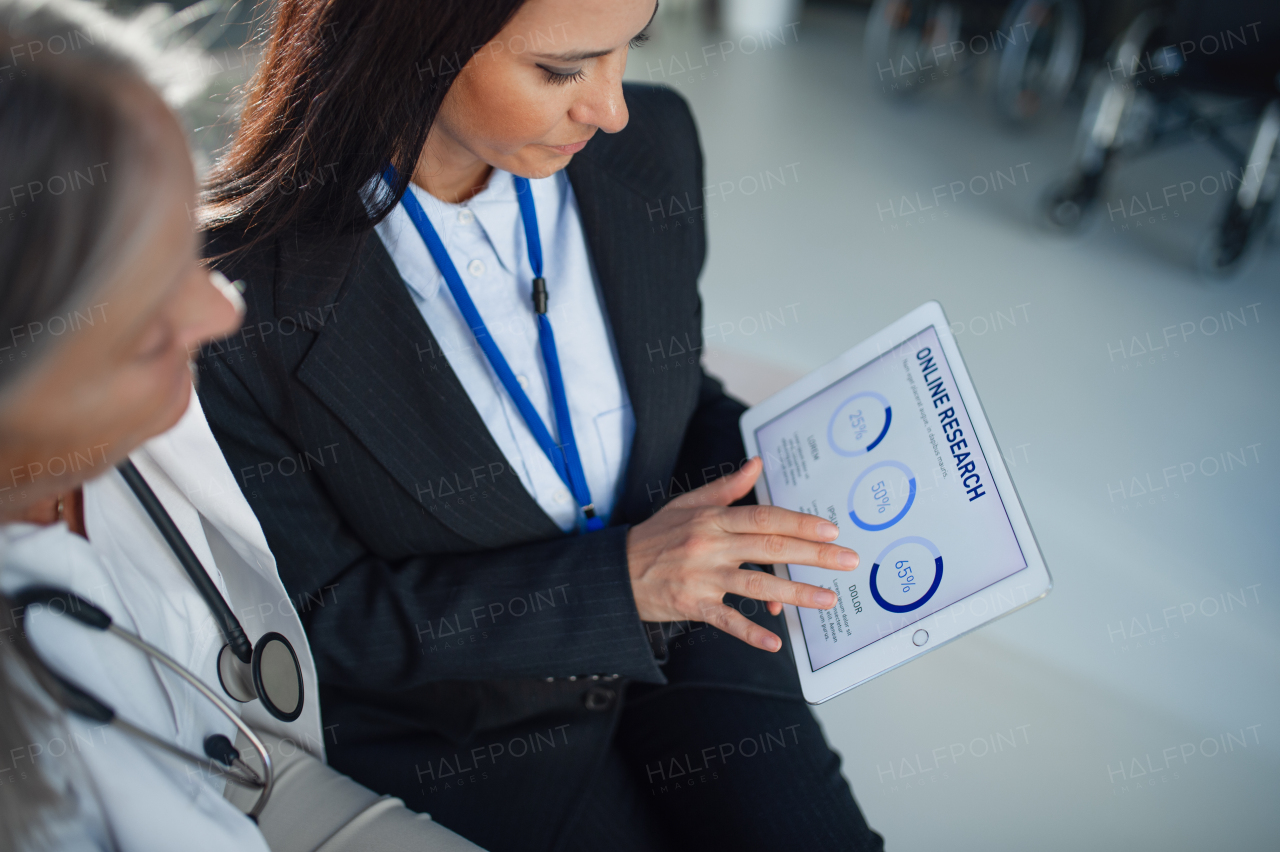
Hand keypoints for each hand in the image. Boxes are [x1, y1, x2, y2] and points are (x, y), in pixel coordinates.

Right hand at [625, 457, 858, 651]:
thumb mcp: (687, 504)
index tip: (830, 530)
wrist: (615, 572)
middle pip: (770, 547)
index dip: (800, 523)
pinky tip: (775, 642)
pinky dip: (750, 632)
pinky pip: (726, 620)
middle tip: (847, 560)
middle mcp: (710, 545)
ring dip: (795, 592)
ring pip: (756, 584)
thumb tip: (756, 464)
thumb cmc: (654, 537)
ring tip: (826, 599)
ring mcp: (701, 576)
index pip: (765, 517)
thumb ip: (727, 488)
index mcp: (712, 519)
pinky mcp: (692, 605)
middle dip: (814, 555)